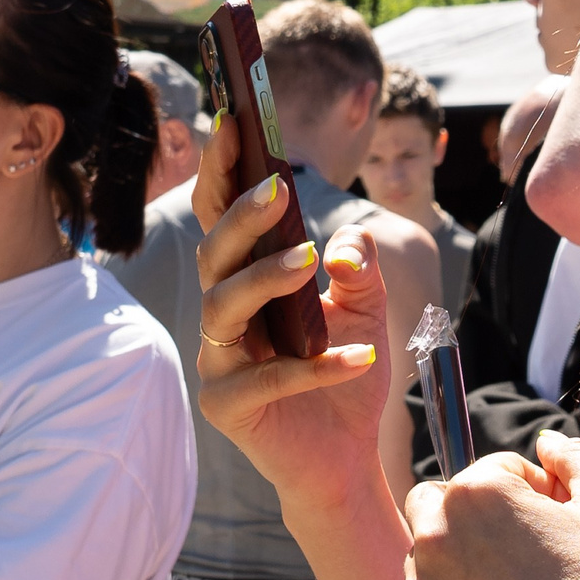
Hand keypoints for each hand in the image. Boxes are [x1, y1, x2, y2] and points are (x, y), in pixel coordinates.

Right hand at [191, 116, 382, 511]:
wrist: (345, 456)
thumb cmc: (344, 374)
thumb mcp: (366, 308)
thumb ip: (358, 267)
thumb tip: (342, 246)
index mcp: (246, 281)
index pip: (222, 218)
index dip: (221, 172)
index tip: (233, 122)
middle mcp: (222, 315)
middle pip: (213, 254)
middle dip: (242, 217)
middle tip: (278, 188)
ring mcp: (217, 362)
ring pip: (221, 308)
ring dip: (266, 280)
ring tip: (309, 265)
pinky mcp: (227, 408)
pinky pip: (264, 381)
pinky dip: (312, 368)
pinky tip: (357, 359)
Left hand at [402, 430, 579, 579]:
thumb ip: (574, 456)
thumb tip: (546, 441)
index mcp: (476, 491)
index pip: (493, 470)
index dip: (533, 493)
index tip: (559, 525)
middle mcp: (435, 535)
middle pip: (436, 504)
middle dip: (474, 518)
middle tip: (523, 554)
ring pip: (430, 561)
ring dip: (462, 568)